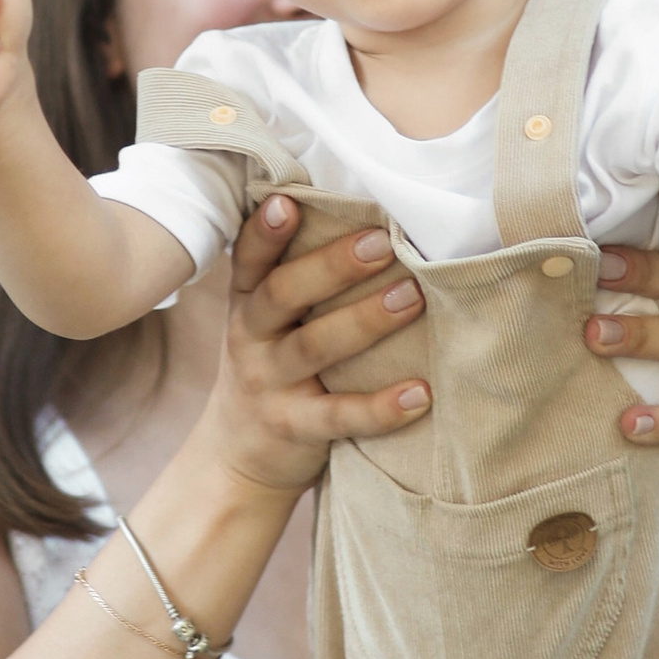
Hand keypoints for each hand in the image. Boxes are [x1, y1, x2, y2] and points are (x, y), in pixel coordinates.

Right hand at [198, 199, 431, 498]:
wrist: (238, 457)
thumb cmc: (270, 368)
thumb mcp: (264, 323)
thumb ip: (295, 280)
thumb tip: (364, 218)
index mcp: (247, 303)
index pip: (249, 260)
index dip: (265, 231)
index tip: (288, 201)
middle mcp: (251, 338)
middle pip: (283, 294)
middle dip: (332, 266)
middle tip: (381, 242)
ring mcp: (269, 384)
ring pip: (314, 347)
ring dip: (364, 320)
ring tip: (411, 296)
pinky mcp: (295, 428)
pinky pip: (339, 417)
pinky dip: (381, 407)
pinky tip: (421, 394)